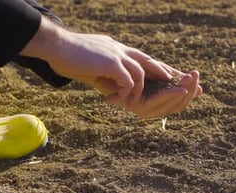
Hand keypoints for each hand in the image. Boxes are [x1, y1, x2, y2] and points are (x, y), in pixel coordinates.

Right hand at [21, 17, 172, 98]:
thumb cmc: (69, 56)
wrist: (55, 45)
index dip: (158, 67)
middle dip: (165, 74)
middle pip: (150, 61)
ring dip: (138, 91)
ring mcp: (117, 55)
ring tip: (133, 104)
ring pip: (141, 74)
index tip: (171, 75)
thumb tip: (112, 83)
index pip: (143, 58)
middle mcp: (121, 50)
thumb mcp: (93, 63)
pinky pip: (128, 80)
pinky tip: (114, 99)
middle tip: (180, 86)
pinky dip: (125, 92)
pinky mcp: (111, 63)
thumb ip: (107, 70)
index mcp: (118, 49)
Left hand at [98, 68, 202, 117]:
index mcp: (158, 103)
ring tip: (191, 79)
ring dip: (183, 93)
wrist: (104, 69)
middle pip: (178, 105)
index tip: (200, 83)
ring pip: (171, 106)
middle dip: (189, 91)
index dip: (191, 93)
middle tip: (196, 76)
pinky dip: (170, 97)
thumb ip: (176, 81)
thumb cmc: (130, 69)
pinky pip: (158, 104)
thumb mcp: (158, 74)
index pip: (180, 102)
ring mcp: (144, 110)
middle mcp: (152, 110)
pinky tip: (180, 89)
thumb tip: (202, 90)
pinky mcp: (137, 108)